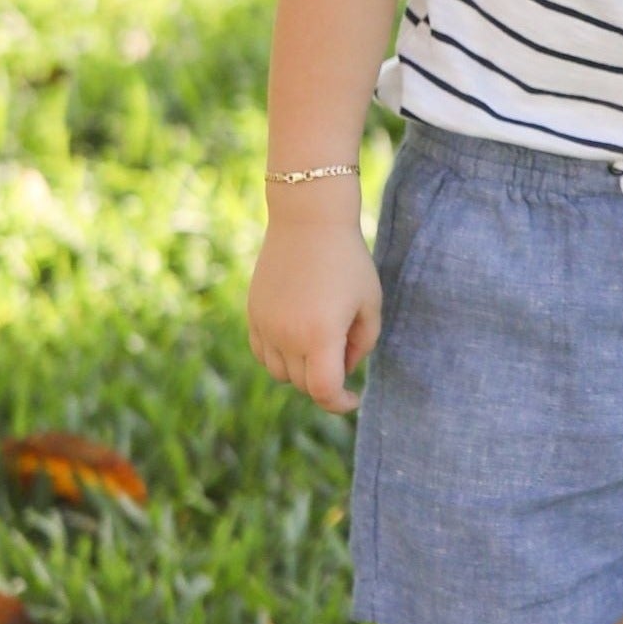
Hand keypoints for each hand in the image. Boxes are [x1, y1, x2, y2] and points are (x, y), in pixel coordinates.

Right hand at [247, 201, 381, 413]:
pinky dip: (280, 356)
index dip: (340, 403)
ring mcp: (265, 325)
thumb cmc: (348, 260)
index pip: (323, 391)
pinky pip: (262, 353)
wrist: (308, 220)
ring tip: (323, 343)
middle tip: (346, 355)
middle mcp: (287, 335)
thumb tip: (345, 369)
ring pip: (279, 372)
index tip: (354, 398)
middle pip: (302, 384)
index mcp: (320, 335)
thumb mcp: (370, 302)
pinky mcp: (253, 313)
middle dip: (326, 380)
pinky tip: (299, 338)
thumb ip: (363, 343)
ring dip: (301, 370)